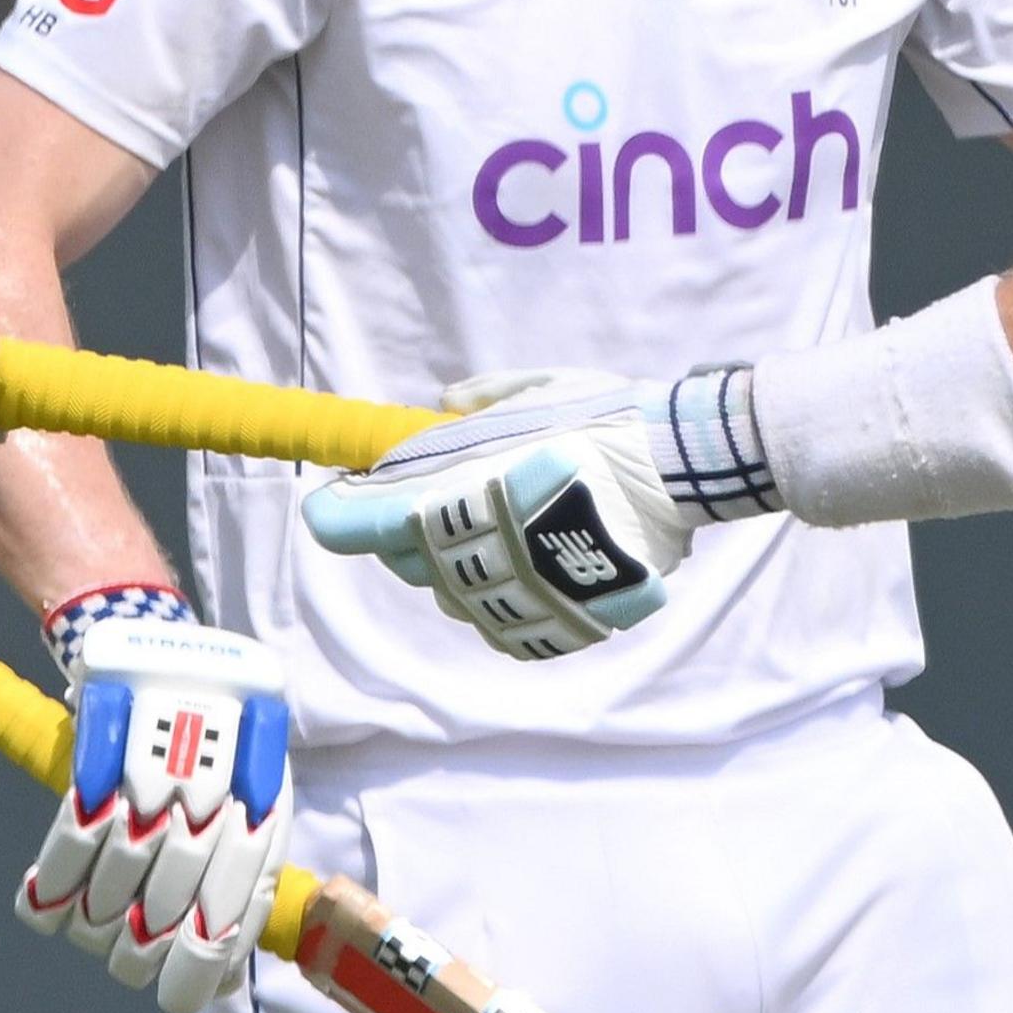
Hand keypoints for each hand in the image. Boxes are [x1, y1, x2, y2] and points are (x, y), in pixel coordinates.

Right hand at [16, 619, 291, 1012]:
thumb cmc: (221, 743)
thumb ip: (247, 881)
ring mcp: (147, 787)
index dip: (196, 973)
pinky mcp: (94, 769)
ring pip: (107, 903)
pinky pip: (60, 861)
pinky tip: (50, 896)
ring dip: (96, 923)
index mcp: (259, 814)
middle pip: (159, 925)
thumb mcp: (257, 798)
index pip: (225, 922)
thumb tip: (227, 979)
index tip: (175, 996)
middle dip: (140, 955)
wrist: (172, 656)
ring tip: (100, 913)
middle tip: (132, 952)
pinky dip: (51, 892)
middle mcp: (206, 805)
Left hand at [298, 366, 779, 659]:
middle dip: (409, 531)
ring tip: (498, 530)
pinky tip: (530, 564)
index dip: (337, 515)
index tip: (332, 503)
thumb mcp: (539, 388)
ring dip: (459, 566)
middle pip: (408, 561)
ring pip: (456, 596)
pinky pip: (504, 623)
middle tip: (437, 499)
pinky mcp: (552, 624)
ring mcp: (511, 598)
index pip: (358, 526)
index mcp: (451, 501)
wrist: (679, 471)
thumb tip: (447, 404)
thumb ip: (483, 399)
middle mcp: (471, 559)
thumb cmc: (605, 420)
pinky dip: (505, 596)